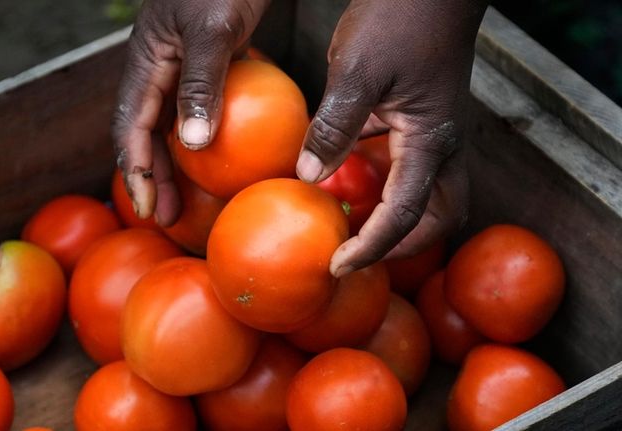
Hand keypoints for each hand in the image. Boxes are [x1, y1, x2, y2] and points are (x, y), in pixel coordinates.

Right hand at [111, 0, 270, 225]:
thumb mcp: (213, 30)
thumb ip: (200, 84)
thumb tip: (191, 146)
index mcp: (146, 61)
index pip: (130, 126)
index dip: (135, 170)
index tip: (146, 208)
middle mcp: (159, 68)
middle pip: (146, 132)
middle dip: (152, 176)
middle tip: (164, 216)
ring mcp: (183, 66)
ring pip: (173, 123)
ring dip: (178, 162)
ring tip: (189, 198)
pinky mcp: (210, 63)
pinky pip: (202, 107)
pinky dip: (207, 135)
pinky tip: (224, 155)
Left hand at [296, 0, 488, 276]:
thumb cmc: (398, 17)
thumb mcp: (356, 72)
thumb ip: (335, 126)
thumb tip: (310, 177)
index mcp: (431, 141)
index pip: (406, 214)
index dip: (373, 247)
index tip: (338, 266)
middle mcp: (443, 145)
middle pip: (440, 216)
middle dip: (403, 244)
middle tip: (358, 254)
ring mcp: (438, 132)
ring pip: (433, 195)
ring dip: (402, 220)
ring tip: (356, 229)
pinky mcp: (424, 120)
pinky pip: (413, 167)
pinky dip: (389, 186)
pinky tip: (352, 181)